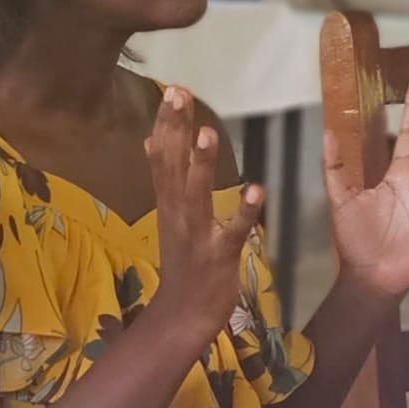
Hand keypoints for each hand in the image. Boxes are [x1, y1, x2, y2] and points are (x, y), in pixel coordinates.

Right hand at [144, 88, 261, 346]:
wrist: (181, 317)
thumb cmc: (182, 263)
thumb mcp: (168, 215)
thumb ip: (164, 178)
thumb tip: (151, 140)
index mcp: (169, 203)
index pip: (162, 155)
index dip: (167, 123)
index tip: (172, 89)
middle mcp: (178, 214)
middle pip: (172, 167)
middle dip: (175, 130)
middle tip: (177, 94)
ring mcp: (197, 235)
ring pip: (196, 196)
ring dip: (201, 165)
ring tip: (207, 133)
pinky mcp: (219, 256)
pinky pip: (233, 232)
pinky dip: (245, 212)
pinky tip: (258, 190)